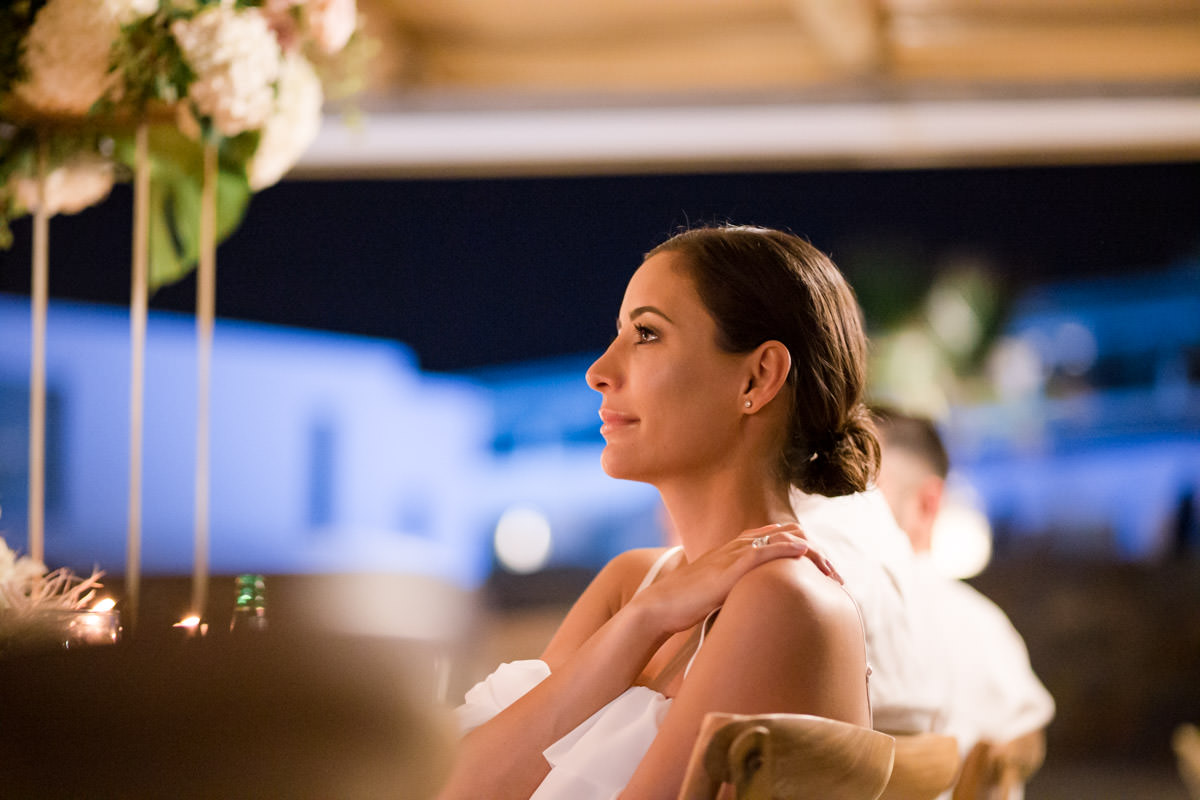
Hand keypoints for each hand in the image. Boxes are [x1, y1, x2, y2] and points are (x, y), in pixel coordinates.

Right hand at [630, 523, 839, 635]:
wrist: (659, 607)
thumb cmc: (687, 604)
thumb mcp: (722, 592)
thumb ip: (742, 590)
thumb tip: (762, 606)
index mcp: (737, 549)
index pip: (781, 537)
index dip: (807, 551)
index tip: (826, 574)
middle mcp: (737, 545)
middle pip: (788, 533)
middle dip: (817, 552)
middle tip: (835, 577)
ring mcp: (732, 554)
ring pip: (781, 539)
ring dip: (812, 553)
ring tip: (831, 572)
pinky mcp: (727, 568)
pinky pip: (762, 550)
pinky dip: (786, 548)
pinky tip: (802, 553)